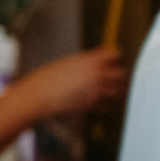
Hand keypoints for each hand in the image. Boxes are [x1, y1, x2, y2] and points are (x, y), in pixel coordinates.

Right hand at [16, 48, 130, 119]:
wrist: (38, 96)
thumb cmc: (46, 79)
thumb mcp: (66, 63)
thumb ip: (84, 63)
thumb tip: (94, 65)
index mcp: (90, 60)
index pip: (114, 55)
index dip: (115, 58)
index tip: (114, 60)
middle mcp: (97, 74)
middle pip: (121, 73)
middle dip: (118, 75)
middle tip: (114, 76)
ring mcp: (96, 91)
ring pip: (118, 91)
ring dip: (115, 90)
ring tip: (109, 91)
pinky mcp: (92, 106)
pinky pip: (107, 105)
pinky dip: (105, 104)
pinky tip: (98, 102)